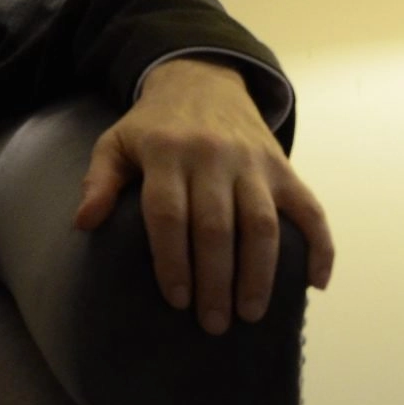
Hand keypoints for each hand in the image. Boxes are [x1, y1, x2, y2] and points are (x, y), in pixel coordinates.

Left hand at [71, 58, 336, 334]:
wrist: (201, 80)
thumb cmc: (153, 126)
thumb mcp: (116, 143)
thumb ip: (99, 181)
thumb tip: (83, 222)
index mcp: (166, 152)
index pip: (169, 214)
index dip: (173, 261)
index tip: (177, 300)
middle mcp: (212, 156)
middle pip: (217, 227)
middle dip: (216, 281)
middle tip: (213, 324)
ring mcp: (253, 162)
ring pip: (262, 224)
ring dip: (260, 274)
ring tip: (251, 314)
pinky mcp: (282, 166)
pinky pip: (310, 208)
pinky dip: (320, 246)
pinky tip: (316, 284)